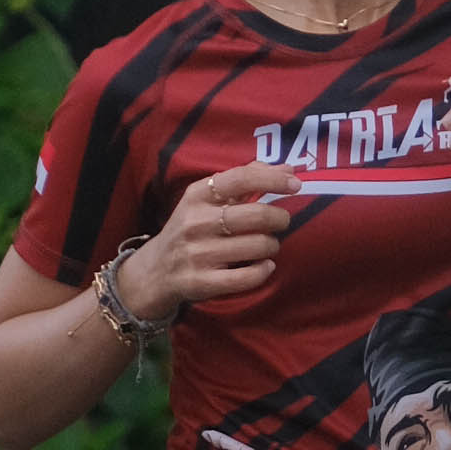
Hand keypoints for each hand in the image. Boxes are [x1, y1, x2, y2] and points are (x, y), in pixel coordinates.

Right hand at [118, 162, 292, 320]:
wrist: (154, 271)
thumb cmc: (191, 229)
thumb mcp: (207, 200)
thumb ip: (246, 181)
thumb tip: (289, 168)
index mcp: (197, 195)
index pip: (241, 178)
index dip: (274, 179)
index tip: (296, 184)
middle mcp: (196, 222)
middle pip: (256, 215)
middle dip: (280, 218)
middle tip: (282, 222)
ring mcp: (197, 253)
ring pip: (257, 246)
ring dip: (272, 245)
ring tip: (268, 245)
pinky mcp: (201, 282)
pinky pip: (247, 277)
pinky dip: (264, 270)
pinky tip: (265, 266)